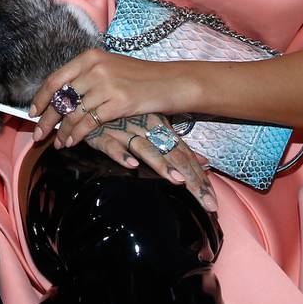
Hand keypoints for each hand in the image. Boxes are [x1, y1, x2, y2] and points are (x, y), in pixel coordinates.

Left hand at [28, 48, 191, 148]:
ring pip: (73, 113)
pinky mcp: (118, 103)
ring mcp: (106, 85)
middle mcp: (95, 68)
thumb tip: (62, 97)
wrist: (172, 81)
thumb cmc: (141, 77)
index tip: (33, 112)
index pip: (55, 79)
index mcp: (90, 57)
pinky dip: (77, 135)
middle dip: (46, 119)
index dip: (41, 97)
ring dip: (62, 131)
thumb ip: (86, 77)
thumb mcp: (110, 67)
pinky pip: (89, 123)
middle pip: (61, 97)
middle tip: (38, 134)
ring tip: (57, 143)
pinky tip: (72, 142)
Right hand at [77, 111, 217, 212]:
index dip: (199, 177)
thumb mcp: (154, 128)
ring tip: (176, 180)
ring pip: (146, 148)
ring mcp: (124, 130)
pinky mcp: (101, 133)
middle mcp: (146, 128)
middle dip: (191, 180)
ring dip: (161, 164)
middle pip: (173, 155)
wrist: (90, 100)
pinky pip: (111, 144)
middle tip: (206, 203)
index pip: (185, 155)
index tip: (212, 201)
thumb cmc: (125, 117)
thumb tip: (205, 162)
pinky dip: (121, 153)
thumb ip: (177, 146)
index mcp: (161, 128)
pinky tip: (131, 164)